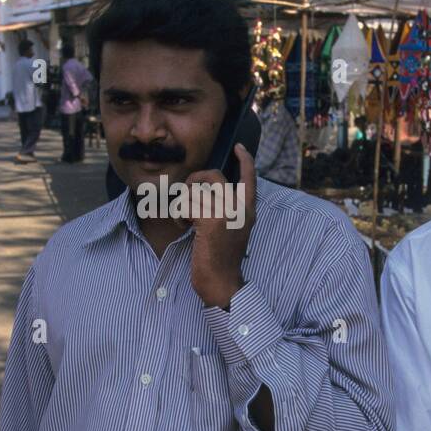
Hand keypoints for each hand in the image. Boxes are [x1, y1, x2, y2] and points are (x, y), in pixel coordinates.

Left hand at [189, 144, 255, 308]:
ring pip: (194, 191)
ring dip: (183, 205)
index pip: (250, 178)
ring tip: (186, 222)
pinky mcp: (210, 221)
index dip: (245, 160)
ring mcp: (226, 213)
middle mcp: (240, 208)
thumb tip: (206, 191)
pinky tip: (184, 228)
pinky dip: (179, 215)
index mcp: (248, 210)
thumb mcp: (231, 230)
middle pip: (213, 175)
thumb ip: (227, 210)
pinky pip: (186, 205)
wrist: (222, 283)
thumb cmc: (221, 259)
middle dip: (194, 181)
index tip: (239, 147)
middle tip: (187, 197)